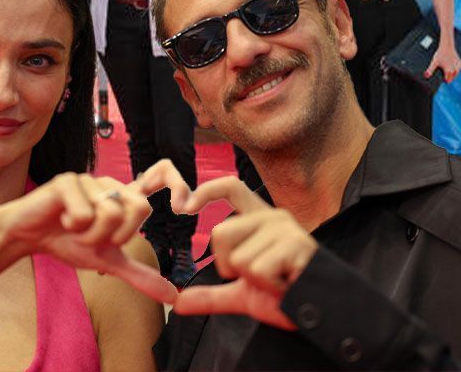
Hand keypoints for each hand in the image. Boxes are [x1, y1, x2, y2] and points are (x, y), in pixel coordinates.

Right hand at [0, 172, 177, 304]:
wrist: (28, 237)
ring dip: (91, 235)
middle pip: (139, 208)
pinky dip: (73, 227)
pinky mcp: (67, 181)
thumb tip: (173, 296)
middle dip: (117, 236)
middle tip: (94, 237)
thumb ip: (139, 274)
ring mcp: (88, 179)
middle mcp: (109, 185)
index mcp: (122, 198)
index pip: (160, 176)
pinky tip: (60, 220)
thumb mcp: (106, 261)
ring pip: (111, 213)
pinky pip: (86, 212)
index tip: (185, 205)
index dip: (178, 184)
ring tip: (74, 229)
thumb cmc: (66, 242)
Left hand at [171, 176, 316, 329]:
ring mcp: (286, 230)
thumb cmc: (286, 298)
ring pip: (239, 258)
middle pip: (220, 233)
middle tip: (261, 277)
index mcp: (259, 219)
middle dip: (230, 266)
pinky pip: (258, 270)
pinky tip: (288, 286)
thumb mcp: (244, 294)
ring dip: (255, 281)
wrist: (323, 314)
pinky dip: (269, 287)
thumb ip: (211, 295)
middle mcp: (273, 217)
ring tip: (279, 282)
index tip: (181, 206)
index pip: (230, 187)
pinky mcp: (297, 245)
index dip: (204, 191)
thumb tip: (177, 303)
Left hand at [425, 46, 459, 84]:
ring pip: (456, 74)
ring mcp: (458, 66)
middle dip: (448, 78)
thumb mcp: (434, 62)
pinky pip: (458, 69)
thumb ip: (430, 70)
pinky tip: (450, 67)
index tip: (441, 78)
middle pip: (452, 78)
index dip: (444, 80)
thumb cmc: (440, 54)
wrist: (447, 46)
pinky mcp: (460, 63)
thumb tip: (426, 76)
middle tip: (444, 74)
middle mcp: (455, 70)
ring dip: (452, 74)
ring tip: (447, 71)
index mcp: (449, 71)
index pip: (448, 80)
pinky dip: (455, 69)